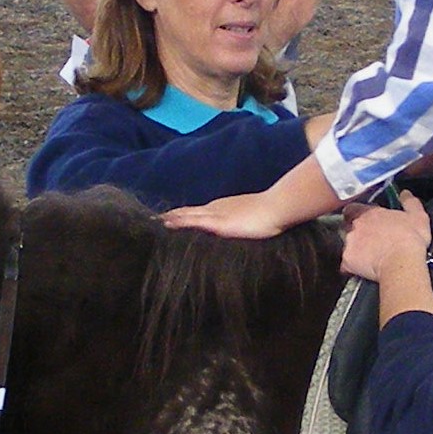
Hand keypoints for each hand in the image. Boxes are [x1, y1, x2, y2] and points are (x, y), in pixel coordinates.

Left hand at [163, 191, 291, 239]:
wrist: (277, 208)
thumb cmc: (272, 215)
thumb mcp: (255, 218)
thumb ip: (247, 222)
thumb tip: (248, 226)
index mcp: (224, 208)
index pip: (200, 211)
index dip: (185, 214)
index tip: (172, 217)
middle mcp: (216, 208)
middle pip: (189, 211)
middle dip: (174, 215)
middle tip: (157, 219)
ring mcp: (216, 214)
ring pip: (187, 215)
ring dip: (171, 218)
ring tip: (155, 221)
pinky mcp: (217, 223)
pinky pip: (193, 221)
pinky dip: (179, 222)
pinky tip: (167, 223)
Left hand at [340, 193, 431, 283]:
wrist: (402, 262)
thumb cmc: (409, 239)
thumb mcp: (417, 217)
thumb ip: (409, 202)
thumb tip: (406, 194)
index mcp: (369, 213)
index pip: (352, 208)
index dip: (357, 214)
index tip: (366, 219)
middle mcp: (355, 226)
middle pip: (348, 226)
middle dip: (356, 231)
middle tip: (371, 239)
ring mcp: (349, 243)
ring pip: (347, 244)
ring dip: (355, 248)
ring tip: (370, 255)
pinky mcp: (348, 260)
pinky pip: (346, 263)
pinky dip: (353, 265)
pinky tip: (364, 268)